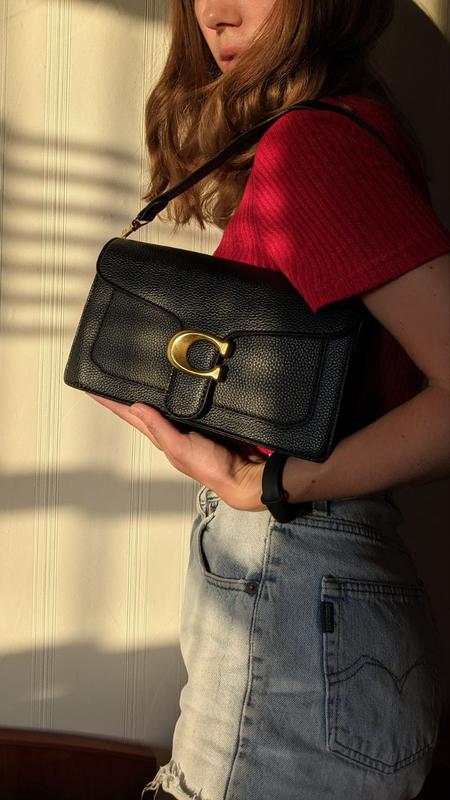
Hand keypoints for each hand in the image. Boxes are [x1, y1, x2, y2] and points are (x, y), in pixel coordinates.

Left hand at [87, 394, 266, 510]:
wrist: (244, 472)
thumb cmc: (212, 467)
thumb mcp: (180, 447)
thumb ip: (159, 428)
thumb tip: (136, 407)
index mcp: (162, 437)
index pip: (131, 415)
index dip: (112, 403)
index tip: (93, 389)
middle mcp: (172, 430)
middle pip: (144, 407)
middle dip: (126, 393)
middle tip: (109, 377)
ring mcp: (189, 425)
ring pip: (164, 403)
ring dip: (150, 392)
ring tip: (133, 379)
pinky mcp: (207, 419)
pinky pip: (187, 402)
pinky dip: (178, 393)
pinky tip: (176, 384)